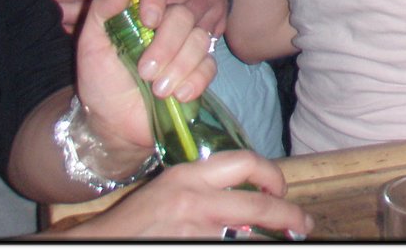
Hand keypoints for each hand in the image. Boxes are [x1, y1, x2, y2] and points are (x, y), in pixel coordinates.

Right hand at [72, 152, 312, 240]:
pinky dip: (242, 245)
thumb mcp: (171, 188)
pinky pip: (228, 246)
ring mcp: (194, 230)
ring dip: (266, 240)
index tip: (281, 190)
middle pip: (260, 208)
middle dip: (289, 217)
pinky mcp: (190, 247)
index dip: (273, 176)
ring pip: (248, 237)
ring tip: (282, 240)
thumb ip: (207, 187)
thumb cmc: (137, 219)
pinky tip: (246, 245)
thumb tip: (252, 202)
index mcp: (190, 174)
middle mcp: (195, 200)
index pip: (245, 163)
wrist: (102, 242)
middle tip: (302, 225)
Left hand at [74, 0, 218, 157]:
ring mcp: (186, 47)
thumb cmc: (101, 82)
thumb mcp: (90, 46)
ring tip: (158, 90)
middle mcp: (166, 24)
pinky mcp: (199, 71)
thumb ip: (101, 12)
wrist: (114, 124)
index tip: (148, 20)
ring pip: (199, 39)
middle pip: (183, 15)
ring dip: (179, 66)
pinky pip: (209, 66)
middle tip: (145, 72)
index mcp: (139, 11)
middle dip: (166, 44)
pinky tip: (178, 95)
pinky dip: (196, 80)